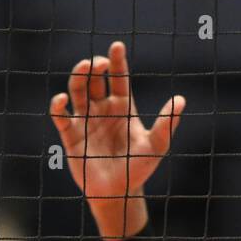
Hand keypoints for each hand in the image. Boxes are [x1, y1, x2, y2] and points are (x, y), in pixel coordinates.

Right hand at [50, 41, 185, 239]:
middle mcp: (103, 109)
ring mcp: (85, 120)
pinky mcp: (71, 134)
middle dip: (96, 66)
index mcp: (123, 107)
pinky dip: (58, 105)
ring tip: (85, 68)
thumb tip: (181, 100)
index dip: (117, 61)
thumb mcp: (156, 146)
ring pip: (78, 90)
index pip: (119, 78)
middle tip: (99, 62)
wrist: (119, 193)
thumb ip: (167, 124)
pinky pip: (60, 116)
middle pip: (95, 79)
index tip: (117, 46)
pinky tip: (63, 99)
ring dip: (79, 76)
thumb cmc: (138, 169)